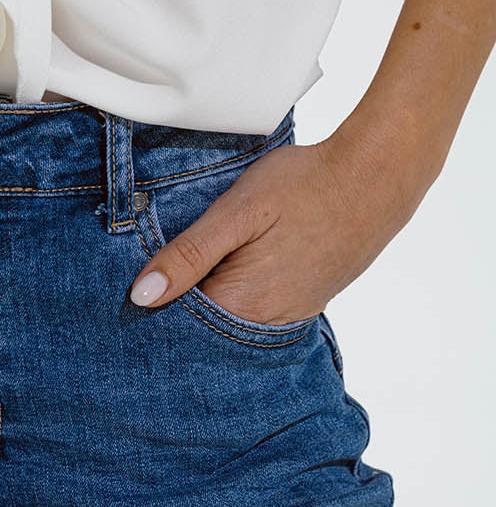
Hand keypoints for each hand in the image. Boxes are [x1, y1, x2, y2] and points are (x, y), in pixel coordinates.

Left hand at [128, 130, 427, 322]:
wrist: (377, 177)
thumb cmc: (306, 186)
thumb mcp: (237, 211)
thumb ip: (188, 255)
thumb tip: (141, 296)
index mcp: (240, 306)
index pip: (174, 325)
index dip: (150, 305)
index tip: (130, 286)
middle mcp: (262, 324)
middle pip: (200, 329)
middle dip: (175, 306)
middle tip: (158, 271)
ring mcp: (286, 317)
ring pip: (226, 320)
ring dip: (205, 299)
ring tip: (195, 266)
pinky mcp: (301, 304)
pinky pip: (253, 311)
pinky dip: (234, 296)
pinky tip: (230, 269)